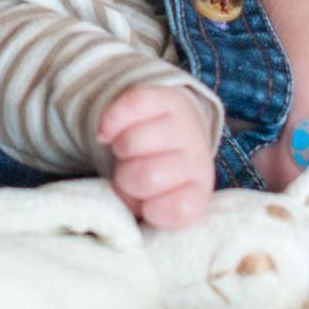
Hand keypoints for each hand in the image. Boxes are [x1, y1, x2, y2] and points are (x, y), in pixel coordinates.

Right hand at [96, 84, 215, 229]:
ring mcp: (184, 125)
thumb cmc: (158, 179)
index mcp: (197, 192)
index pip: (176, 210)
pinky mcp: (166, 97)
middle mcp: (197, 158)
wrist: (175, 131)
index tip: (147, 202)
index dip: (150, 208)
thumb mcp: (151, 203)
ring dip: (120, 148)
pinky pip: (130, 107)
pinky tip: (111, 133)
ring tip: (129, 152)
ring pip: (132, 142)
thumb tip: (122, 195)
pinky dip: (111, 122)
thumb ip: (140, 209)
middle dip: (128, 178)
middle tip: (133, 172)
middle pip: (145, 177)